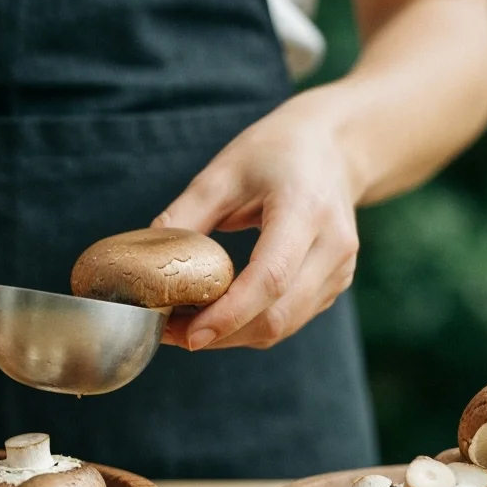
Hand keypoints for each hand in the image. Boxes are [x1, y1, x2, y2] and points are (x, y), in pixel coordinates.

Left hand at [152, 93, 361, 349]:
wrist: (333, 149)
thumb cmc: (275, 153)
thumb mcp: (223, 172)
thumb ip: (185, 216)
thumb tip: (146, 264)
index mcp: (306, 209)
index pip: (270, 277)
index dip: (229, 314)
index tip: (188, 335)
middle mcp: (333, 246)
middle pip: (278, 315)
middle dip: (222, 334)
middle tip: (171, 333)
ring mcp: (340, 270)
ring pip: (284, 327)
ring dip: (233, 336)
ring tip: (186, 326)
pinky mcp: (335, 285)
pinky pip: (290, 320)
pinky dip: (251, 327)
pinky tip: (218, 315)